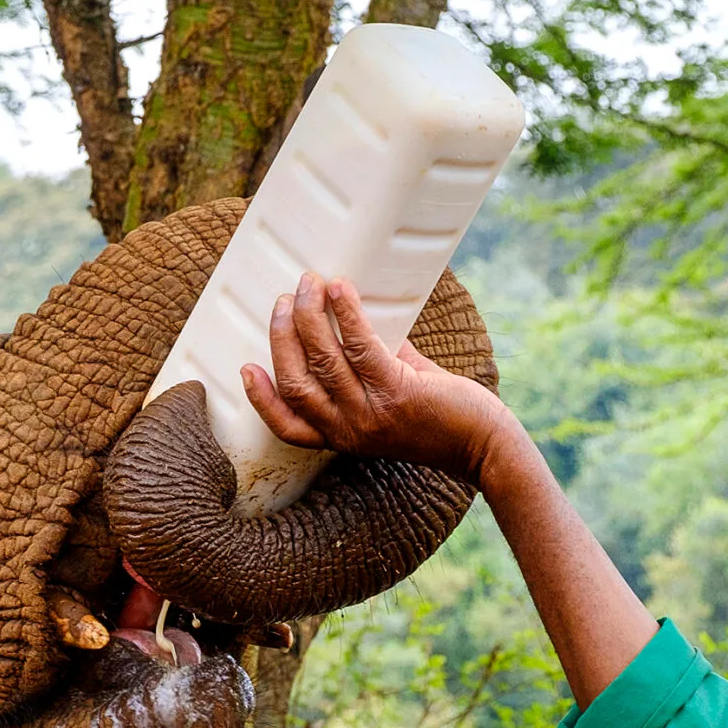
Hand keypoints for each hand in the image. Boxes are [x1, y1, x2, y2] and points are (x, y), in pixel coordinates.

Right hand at [240, 272, 522, 487]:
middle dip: (282, 336)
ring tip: (309, 284)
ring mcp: (370, 413)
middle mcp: (348, 430)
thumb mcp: (390, 400)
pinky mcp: (396, 391)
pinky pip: (360, 346)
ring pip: (321, 360)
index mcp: (340, 437)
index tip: (245, 368)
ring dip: (309, 315)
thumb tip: (353, 319)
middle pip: (294, 382)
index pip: (286, 425)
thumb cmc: (440, 420)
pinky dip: (346, 312)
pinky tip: (339, 289)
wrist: (482, 444)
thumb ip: (370, 368)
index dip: (259, 398)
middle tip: (285, 300)